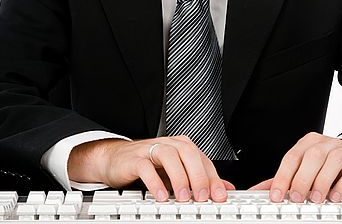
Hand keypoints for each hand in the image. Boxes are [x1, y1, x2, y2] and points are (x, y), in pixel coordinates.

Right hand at [68, 135, 234, 200]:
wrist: (117, 159)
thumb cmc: (149, 165)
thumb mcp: (177, 173)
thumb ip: (199, 179)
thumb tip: (225, 189)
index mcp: (182, 146)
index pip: (202, 158)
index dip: (213, 177)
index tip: (219, 196)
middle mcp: (169, 144)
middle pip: (188, 153)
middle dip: (198, 176)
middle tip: (202, 197)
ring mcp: (151, 149)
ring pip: (169, 156)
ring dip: (178, 177)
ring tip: (182, 197)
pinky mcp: (135, 159)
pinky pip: (146, 167)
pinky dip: (154, 181)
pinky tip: (160, 196)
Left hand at [249, 132, 341, 202]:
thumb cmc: (329, 165)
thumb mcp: (306, 168)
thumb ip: (285, 178)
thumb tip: (259, 190)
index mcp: (308, 143)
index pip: (291, 157)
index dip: (282, 177)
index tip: (275, 196)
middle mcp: (325, 144)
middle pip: (311, 157)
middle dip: (301, 179)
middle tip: (296, 198)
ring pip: (331, 161)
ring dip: (321, 181)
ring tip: (315, 199)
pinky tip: (335, 196)